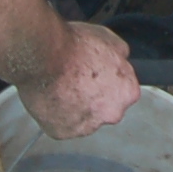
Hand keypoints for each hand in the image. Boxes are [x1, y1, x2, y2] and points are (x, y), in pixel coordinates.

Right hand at [18, 20, 137, 137]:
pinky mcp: (62, 132)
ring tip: (60, 88)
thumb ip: (120, 55)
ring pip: (82, 119)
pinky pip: (60, 126)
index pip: (123, 92)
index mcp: (127, 92)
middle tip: (76, 81)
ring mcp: (87, 127)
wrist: (45, 57)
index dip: (106, 82)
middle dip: (92, 99)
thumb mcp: (109, 38)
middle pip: (104, 109)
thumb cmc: (74, 47)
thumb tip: (120, 58)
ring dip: (74, 108)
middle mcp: (111, 114)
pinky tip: (51, 98)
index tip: (94, 75)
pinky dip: (55, 115)